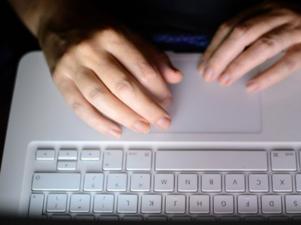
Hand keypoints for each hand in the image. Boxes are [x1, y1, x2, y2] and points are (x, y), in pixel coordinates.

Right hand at [40, 20, 181, 137]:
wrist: (58, 18)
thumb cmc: (96, 28)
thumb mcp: (128, 33)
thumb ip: (153, 56)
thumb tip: (174, 77)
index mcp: (112, 37)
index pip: (141, 67)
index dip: (158, 88)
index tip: (168, 101)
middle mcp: (91, 51)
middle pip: (122, 86)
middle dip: (146, 108)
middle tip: (161, 121)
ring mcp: (73, 66)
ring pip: (101, 98)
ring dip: (125, 117)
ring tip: (143, 127)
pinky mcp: (60, 80)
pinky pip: (79, 106)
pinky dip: (98, 122)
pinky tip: (115, 130)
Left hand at [198, 1, 300, 91]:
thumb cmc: (300, 22)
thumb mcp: (272, 17)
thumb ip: (251, 29)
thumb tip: (222, 54)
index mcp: (264, 7)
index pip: (231, 26)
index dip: (215, 46)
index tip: (204, 64)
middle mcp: (278, 14)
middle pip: (242, 34)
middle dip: (221, 56)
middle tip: (209, 75)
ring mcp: (295, 29)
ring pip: (262, 46)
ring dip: (239, 64)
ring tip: (225, 80)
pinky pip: (286, 63)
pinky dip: (267, 75)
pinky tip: (253, 86)